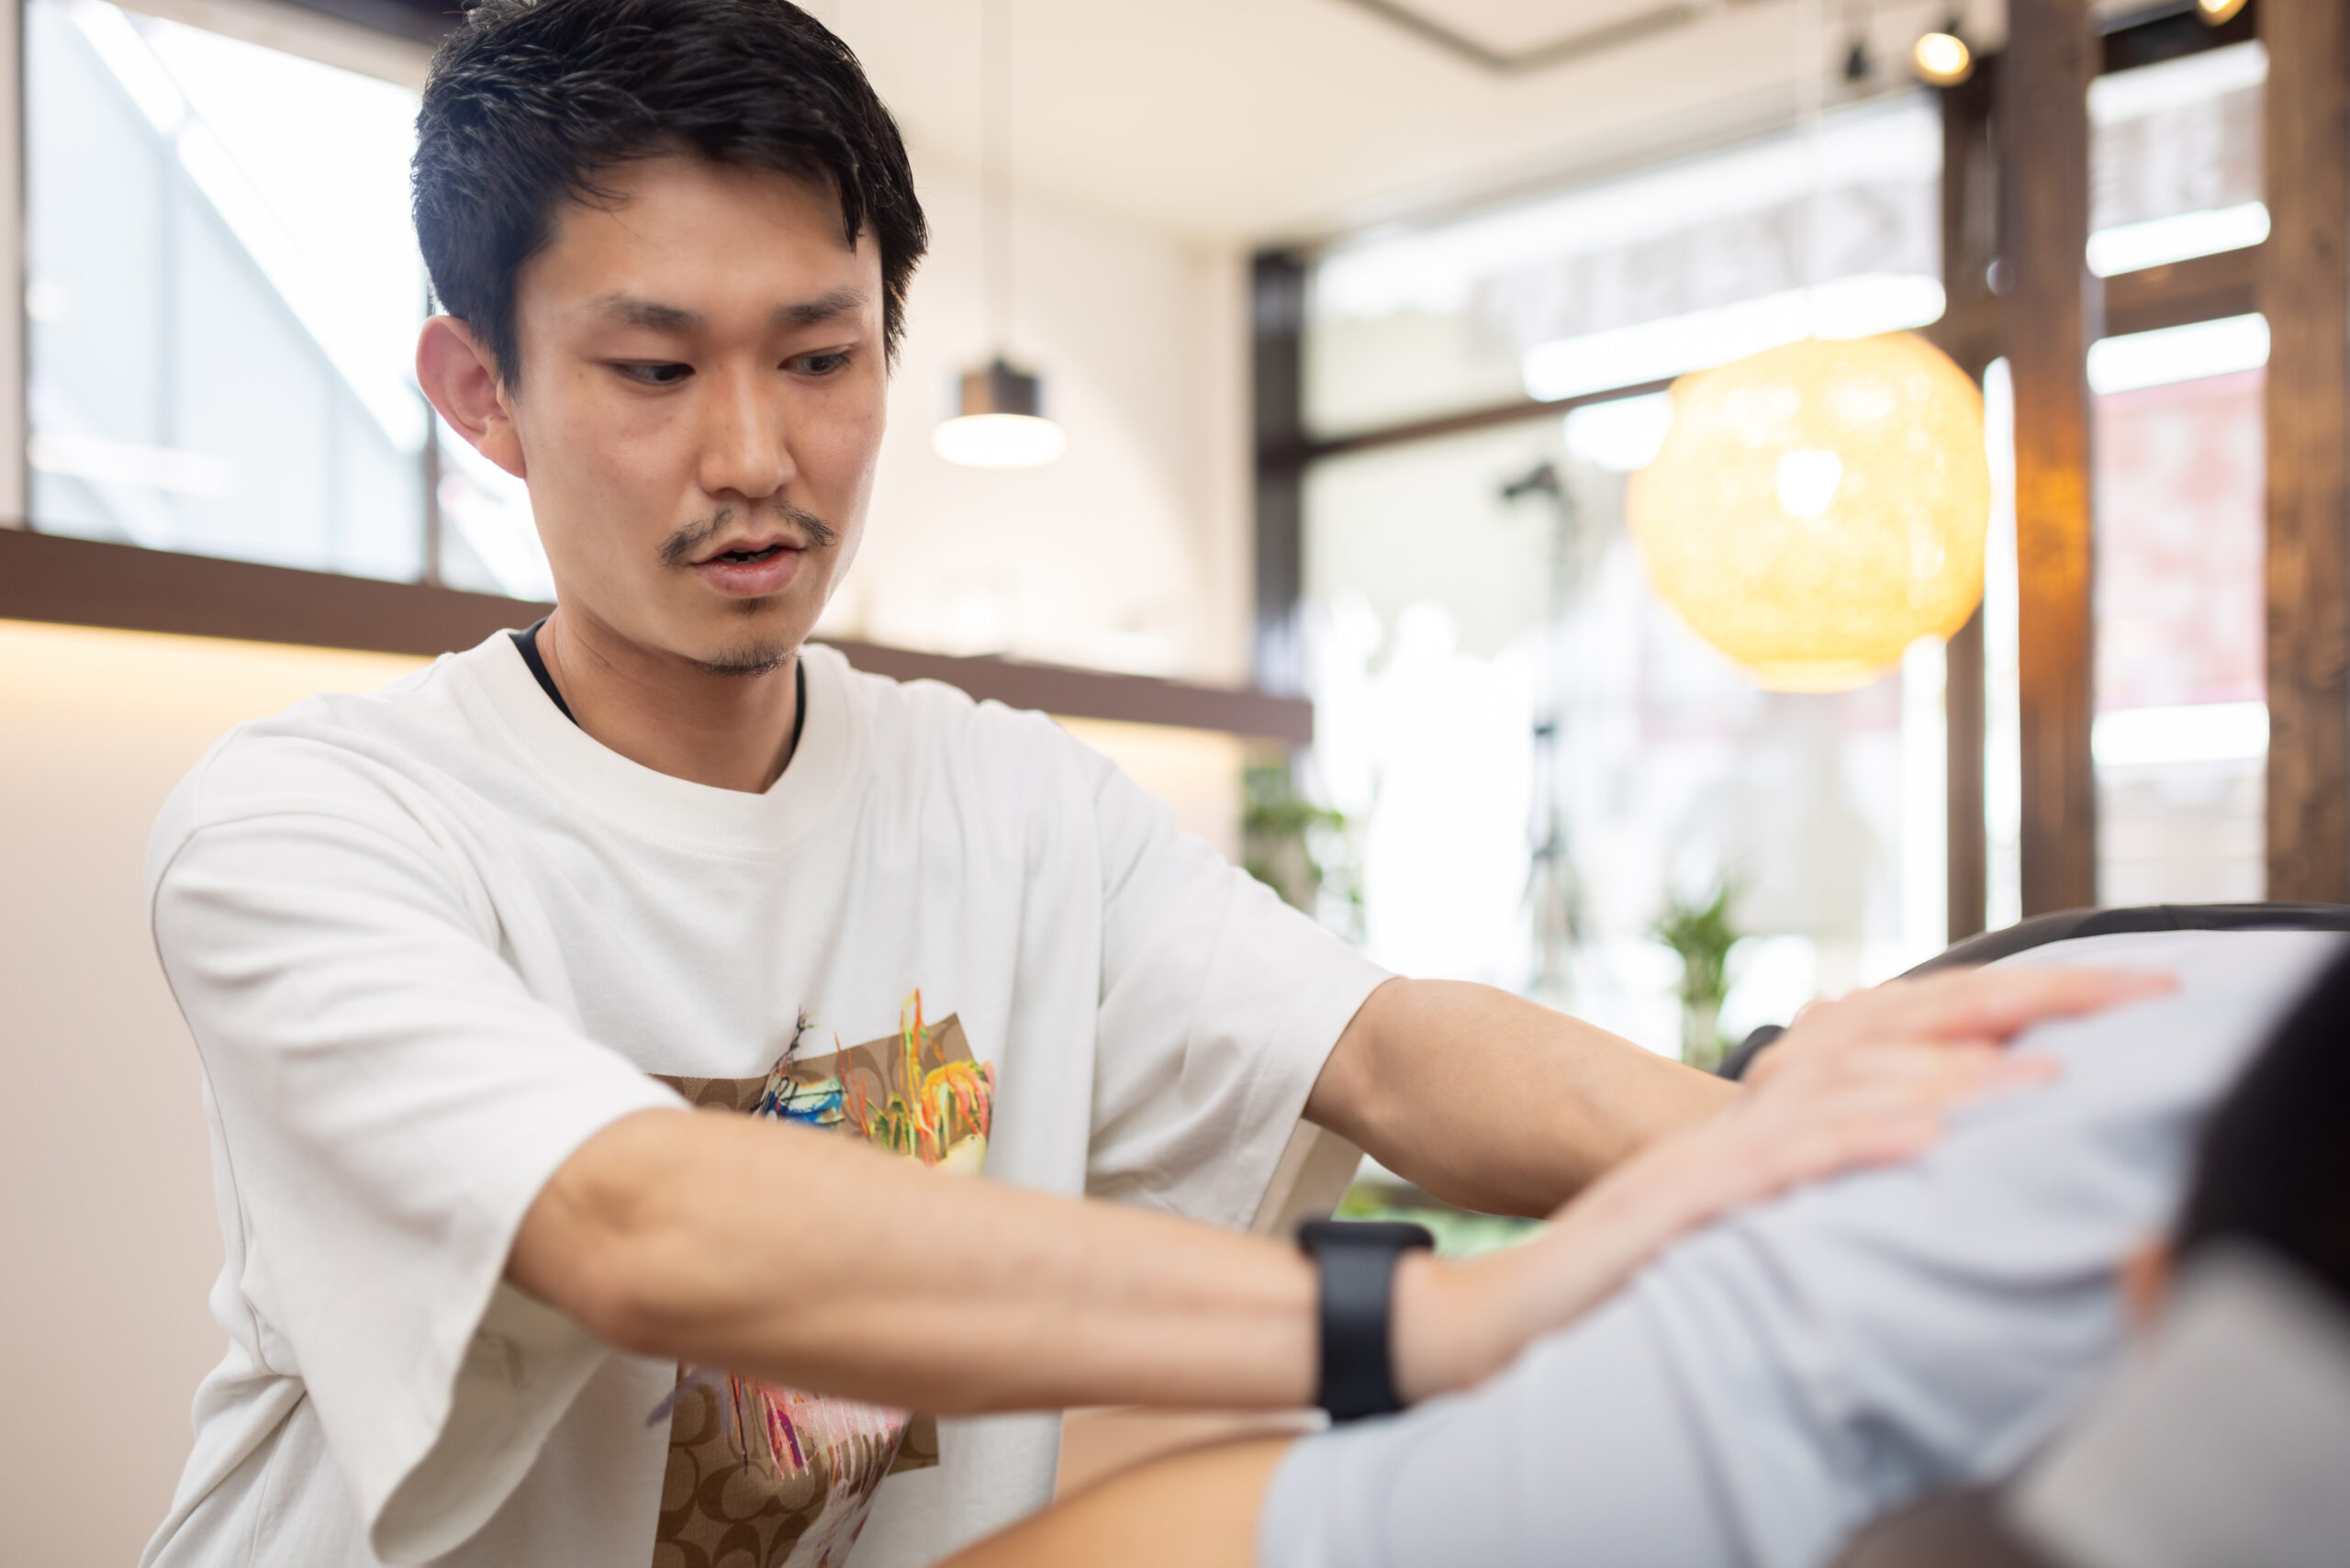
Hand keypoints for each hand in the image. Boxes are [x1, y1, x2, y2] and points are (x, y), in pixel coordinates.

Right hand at [1394, 963, 2176, 1401]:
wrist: (1483, 1327)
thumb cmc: (1597, 1304)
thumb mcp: (1710, 1251)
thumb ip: (1777, 1221)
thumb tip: (1857, 1222)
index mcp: (1736, 1146)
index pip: (1860, 1074)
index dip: (1957, 1048)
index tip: (2057, 1043)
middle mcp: (1718, 1139)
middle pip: (1862, 1066)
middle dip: (1977, 1044)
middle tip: (2080, 1036)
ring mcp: (1692, 1168)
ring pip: (1831, 1101)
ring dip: (1939, 1085)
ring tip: (2031, 1083)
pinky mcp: (1668, 1210)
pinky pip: (1772, 1167)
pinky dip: (1852, 1146)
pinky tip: (1917, 1139)